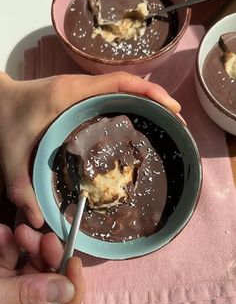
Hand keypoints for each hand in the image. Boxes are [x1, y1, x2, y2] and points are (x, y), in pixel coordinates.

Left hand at [0, 71, 180, 227]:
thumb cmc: (5, 119)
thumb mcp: (11, 156)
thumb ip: (20, 187)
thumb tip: (38, 220)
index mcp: (69, 94)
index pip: (118, 84)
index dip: (148, 92)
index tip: (171, 108)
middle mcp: (79, 88)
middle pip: (128, 85)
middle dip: (156, 98)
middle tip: (176, 121)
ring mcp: (81, 90)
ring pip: (122, 89)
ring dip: (146, 100)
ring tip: (166, 121)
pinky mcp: (79, 97)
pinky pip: (112, 96)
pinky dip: (131, 104)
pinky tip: (139, 123)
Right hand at [0, 223, 83, 303]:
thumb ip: (25, 294)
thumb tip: (68, 288)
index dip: (73, 290)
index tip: (74, 263)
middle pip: (48, 282)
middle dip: (51, 258)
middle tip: (47, 240)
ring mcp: (7, 289)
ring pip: (30, 264)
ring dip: (30, 245)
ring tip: (21, 232)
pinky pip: (9, 256)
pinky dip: (8, 243)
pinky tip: (3, 234)